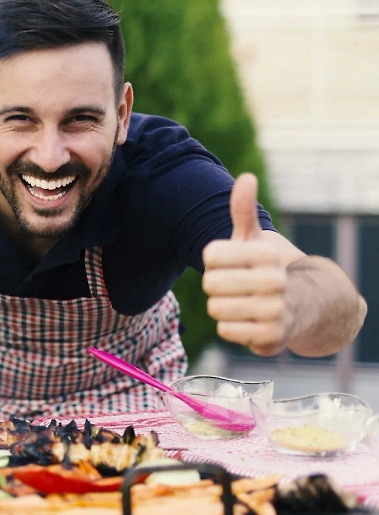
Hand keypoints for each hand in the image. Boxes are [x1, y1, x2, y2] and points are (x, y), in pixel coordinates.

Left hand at [202, 173, 289, 356]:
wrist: (304, 305)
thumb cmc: (265, 268)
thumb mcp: (253, 238)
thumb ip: (243, 210)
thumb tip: (247, 177)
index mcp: (266, 253)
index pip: (210, 255)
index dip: (214, 261)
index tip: (230, 263)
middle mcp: (275, 281)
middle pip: (211, 284)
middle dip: (216, 286)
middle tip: (235, 286)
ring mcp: (276, 311)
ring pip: (216, 308)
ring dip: (222, 307)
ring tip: (242, 303)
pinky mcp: (272, 337)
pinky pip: (226, 331)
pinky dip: (231, 328)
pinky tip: (248, 321)